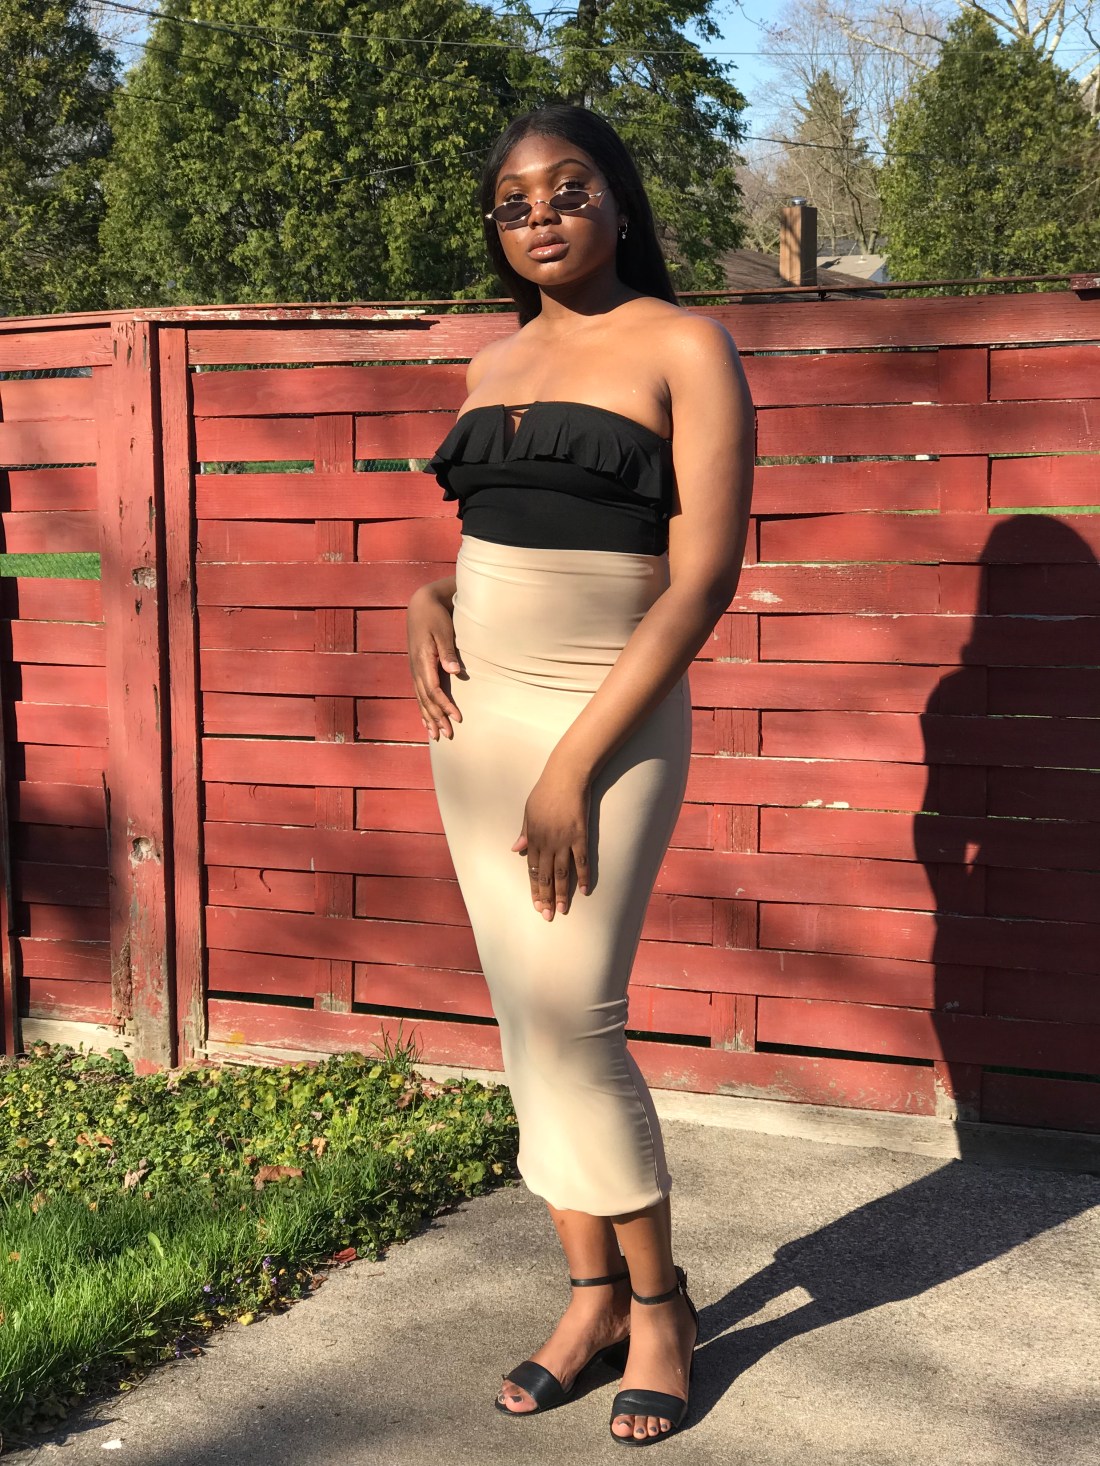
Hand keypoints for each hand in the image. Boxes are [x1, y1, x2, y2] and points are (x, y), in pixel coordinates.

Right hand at [406, 582, 463, 739]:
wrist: (421, 605)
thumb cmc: (435, 617)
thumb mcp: (443, 631)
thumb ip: (447, 652)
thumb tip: (455, 671)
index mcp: (422, 661)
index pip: (433, 690)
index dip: (445, 706)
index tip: (458, 718)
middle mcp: (416, 668)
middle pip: (426, 700)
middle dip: (437, 718)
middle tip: (449, 735)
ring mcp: (415, 669)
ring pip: (421, 699)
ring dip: (429, 717)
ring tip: (436, 735)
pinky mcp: (417, 669)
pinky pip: (419, 694)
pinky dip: (423, 709)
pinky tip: (426, 720)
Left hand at [511, 760, 591, 919]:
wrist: (566, 777)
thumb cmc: (545, 792)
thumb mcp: (528, 812)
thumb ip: (525, 832)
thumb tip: (516, 849)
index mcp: (533, 837)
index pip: (532, 869)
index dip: (534, 889)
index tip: (536, 904)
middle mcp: (547, 843)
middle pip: (545, 876)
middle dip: (545, 898)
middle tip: (547, 916)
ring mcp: (564, 840)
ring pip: (561, 873)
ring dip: (561, 894)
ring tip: (562, 910)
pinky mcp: (580, 836)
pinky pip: (581, 860)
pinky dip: (583, 876)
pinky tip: (584, 891)